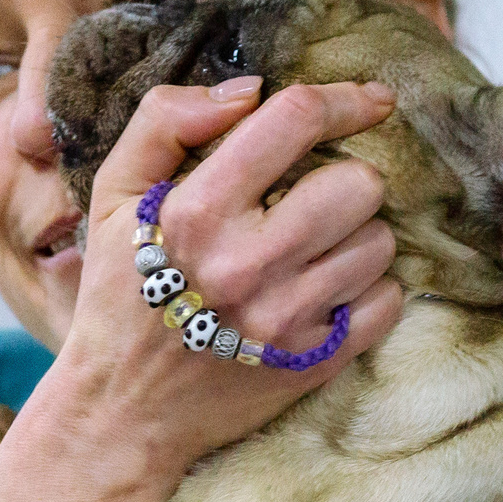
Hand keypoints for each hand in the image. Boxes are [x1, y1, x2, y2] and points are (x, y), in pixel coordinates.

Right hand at [39, 77, 408, 479]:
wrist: (121, 411)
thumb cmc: (122, 293)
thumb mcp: (114, 195)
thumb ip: (164, 121)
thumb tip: (249, 90)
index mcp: (196, 211)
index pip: (296, 121)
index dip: (344, 99)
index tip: (370, 100)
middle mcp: (247, 263)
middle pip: (359, 183)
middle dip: (346, 180)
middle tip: (313, 200)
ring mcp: (286, 318)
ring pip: (380, 242)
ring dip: (357, 237)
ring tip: (313, 251)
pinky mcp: (314, 361)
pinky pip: (388, 302)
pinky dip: (369, 292)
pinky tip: (326, 293)